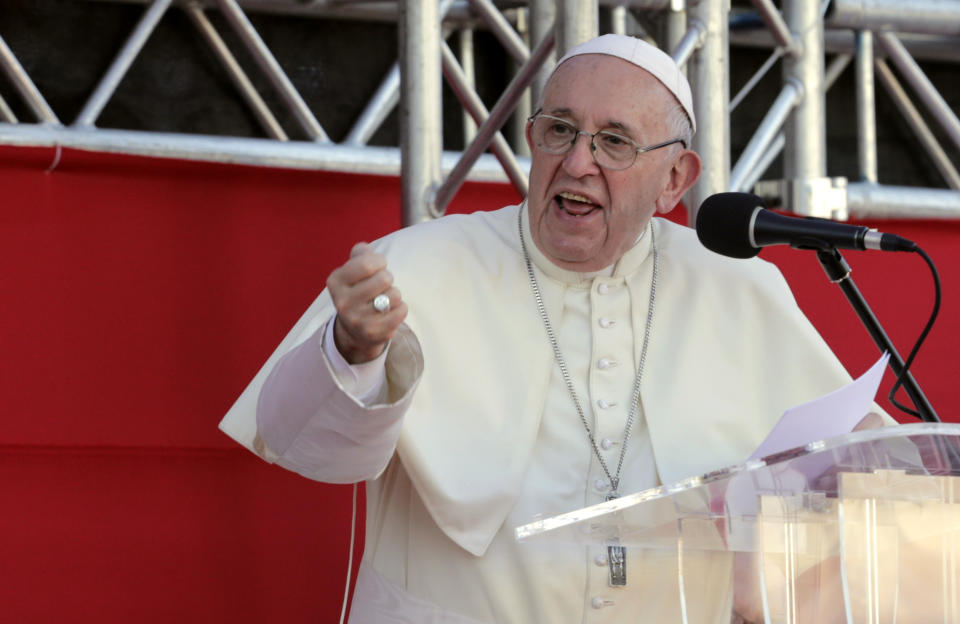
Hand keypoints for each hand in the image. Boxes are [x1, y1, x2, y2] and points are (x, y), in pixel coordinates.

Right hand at [326, 242, 406, 363]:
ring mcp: (357, 320)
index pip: (367, 263)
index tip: (379, 266)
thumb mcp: (353, 270)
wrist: (354, 330)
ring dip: (394, 294)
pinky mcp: (373, 333)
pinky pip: (401, 311)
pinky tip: (390, 311)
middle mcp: (343, 302)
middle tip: (381, 286)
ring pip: (394, 295)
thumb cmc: (358, 291)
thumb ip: (360, 254)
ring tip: (384, 300)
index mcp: (336, 282)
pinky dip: (401, 308)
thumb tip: (364, 249)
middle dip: (388, 278)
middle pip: (384, 278)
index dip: (380, 261)